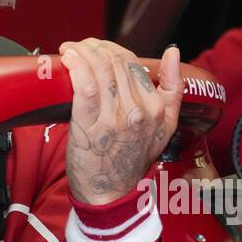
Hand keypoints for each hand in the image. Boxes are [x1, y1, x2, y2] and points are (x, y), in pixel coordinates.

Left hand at [59, 39, 182, 204]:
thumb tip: (173, 52)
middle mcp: (138, 110)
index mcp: (157, 107)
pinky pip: (84, 85)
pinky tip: (68, 59)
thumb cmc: (131, 159)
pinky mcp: (90, 125)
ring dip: (81, 52)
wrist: (111, 194)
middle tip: (80, 47)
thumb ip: (172, 88)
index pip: (132, 63)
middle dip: (93, 47)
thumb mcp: (165, 126)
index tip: (96, 49)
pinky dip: (76, 66)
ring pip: (99, 69)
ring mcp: (114, 118)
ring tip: (70, 50)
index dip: (111, 49)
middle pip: (114, 62)